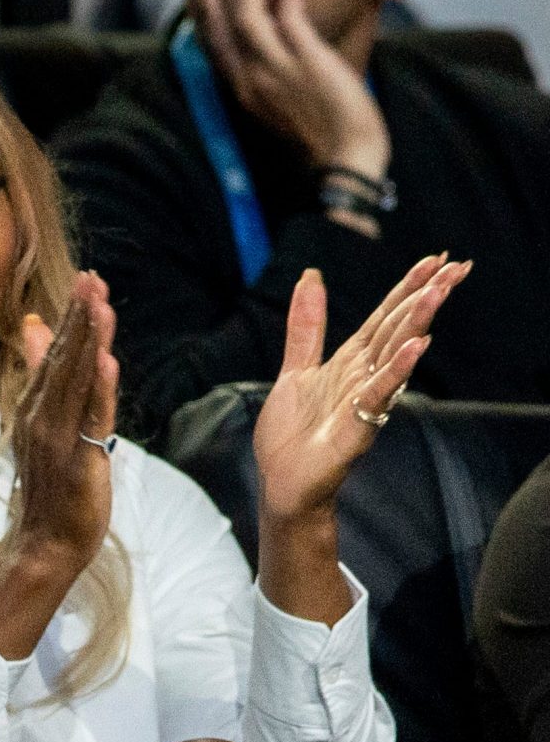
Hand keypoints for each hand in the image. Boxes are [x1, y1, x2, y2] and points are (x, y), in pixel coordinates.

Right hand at [1, 271, 118, 583]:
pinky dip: (98, 389)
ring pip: (77, 381)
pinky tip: (106, 362)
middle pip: (64, 358)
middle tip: (92, 279)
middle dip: (79, 317)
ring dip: (88, 342)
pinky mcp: (79, 459)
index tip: (87, 280)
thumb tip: (36, 327)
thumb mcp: (43, 421)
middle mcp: (43, 415)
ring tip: (99, 306)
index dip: (72, 316)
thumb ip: (41, 374)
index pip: (56, 352)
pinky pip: (91, 419)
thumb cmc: (49, 485)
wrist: (43, 541)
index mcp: (37, 405)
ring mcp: (58, 436)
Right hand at [190, 0, 390, 182]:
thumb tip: (281, 51)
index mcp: (244, 91)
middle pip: (225, 21)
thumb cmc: (324, 138)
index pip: (215, 43)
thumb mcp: (285, 110)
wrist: (345, 159)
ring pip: (247, 13)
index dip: (206, 10)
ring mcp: (277, 68)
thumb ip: (276, 80)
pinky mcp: (306, 60)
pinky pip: (289, 16)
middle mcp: (252, 77)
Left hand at [253, 256, 467, 523]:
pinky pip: (380, 391)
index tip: (435, 259)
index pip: (384, 316)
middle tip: (457, 265)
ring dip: (416, 321)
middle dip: (425, 296)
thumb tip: (310, 277)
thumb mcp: (296, 368)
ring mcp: (365, 399)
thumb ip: (306, 325)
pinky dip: (397, 368)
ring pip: (394, 352)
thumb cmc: (293, 434)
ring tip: (439, 291)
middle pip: (398, 328)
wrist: (283, 483)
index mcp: (350, 361)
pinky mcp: (359, 424)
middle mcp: (363, 375)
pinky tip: (415, 346)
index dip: (407, 287)